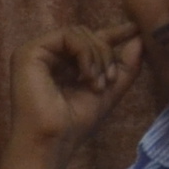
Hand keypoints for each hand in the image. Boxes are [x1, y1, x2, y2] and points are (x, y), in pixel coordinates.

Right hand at [6, 21, 139, 168]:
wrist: (52, 140)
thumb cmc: (76, 122)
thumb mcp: (110, 90)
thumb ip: (126, 65)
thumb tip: (139, 37)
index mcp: (63, 64)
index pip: (89, 40)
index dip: (113, 33)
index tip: (136, 29)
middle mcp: (48, 55)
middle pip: (87, 34)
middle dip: (107, 54)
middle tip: (109, 80)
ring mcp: (36, 52)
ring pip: (79, 33)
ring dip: (98, 57)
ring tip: (98, 84)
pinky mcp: (28, 52)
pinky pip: (68, 36)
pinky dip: (85, 53)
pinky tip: (86, 76)